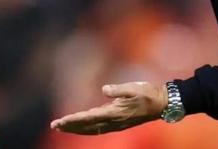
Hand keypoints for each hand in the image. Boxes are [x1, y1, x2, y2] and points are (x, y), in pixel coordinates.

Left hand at [50, 81, 167, 134]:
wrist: (162, 103)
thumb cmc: (148, 93)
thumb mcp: (134, 87)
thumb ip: (118, 89)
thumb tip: (104, 89)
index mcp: (115, 112)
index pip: (89, 117)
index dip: (74, 119)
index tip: (61, 121)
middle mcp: (114, 120)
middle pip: (88, 126)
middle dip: (71, 126)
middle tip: (55, 125)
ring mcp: (117, 123)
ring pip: (92, 129)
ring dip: (77, 129)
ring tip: (64, 128)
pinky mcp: (119, 122)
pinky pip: (99, 128)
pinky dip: (87, 128)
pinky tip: (82, 127)